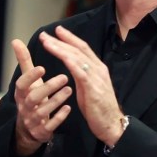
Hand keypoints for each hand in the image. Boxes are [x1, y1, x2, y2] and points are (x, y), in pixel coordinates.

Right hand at [11, 39, 71, 156]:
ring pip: (42, 111)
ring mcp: (32, 120)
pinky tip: (68, 108)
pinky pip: (50, 125)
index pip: (21, 84)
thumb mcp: (27, 81)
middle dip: (48, 87)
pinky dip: (59, 117)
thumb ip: (24, 62)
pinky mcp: (42, 131)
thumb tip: (15, 41)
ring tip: (69, 89)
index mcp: (20, 94)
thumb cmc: (32, 97)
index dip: (30, 77)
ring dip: (56, 100)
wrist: (30, 128)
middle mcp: (24, 107)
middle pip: (33, 98)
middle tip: (64, 77)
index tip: (42, 67)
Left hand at [39, 26, 123, 146]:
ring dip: (61, 49)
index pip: (83, 48)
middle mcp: (98, 69)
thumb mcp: (88, 88)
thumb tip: (72, 66)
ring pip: (77, 58)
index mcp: (97, 68)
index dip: (70, 38)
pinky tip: (62, 56)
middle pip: (78, 50)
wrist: (111, 125)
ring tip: (46, 42)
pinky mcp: (94, 88)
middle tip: (45, 34)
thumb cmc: (98, 108)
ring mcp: (97, 78)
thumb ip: (82, 75)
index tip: (57, 31)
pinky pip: (81, 72)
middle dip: (61, 40)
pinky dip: (71, 63)